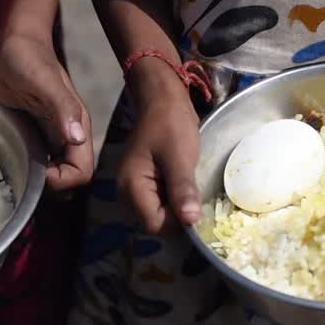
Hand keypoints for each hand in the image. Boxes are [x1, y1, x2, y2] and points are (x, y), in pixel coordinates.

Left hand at [0, 30, 92, 190]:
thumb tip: (78, 137)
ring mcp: (53, 134)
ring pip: (56, 172)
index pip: (82, 171)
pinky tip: (13, 167)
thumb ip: (62, 106)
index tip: (38, 173)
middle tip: (25, 178)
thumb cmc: (27, 57)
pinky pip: (40, 161)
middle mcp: (69, 133)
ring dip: (41, 182)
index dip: (63, 180)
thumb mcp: (42, 80)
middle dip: (53, 187)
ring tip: (17, 176)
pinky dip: (31, 171)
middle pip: (71, 177)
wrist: (15, 42)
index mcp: (76, 125)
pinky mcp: (37, 132)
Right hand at [117, 60, 201, 233]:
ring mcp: (134, 189)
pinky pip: (161, 203)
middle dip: (178, 215)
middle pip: (156, 222)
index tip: (197, 209)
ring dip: (178, 207)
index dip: (178, 222)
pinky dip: (175, 200)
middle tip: (197, 196)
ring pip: (159, 214)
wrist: (162, 99)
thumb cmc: (170, 123)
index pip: (155, 224)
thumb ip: (182, 189)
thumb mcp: (180, 156)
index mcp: (131, 187)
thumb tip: (191, 221)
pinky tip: (185, 186)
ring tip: (191, 188)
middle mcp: (127, 193)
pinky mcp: (144, 184)